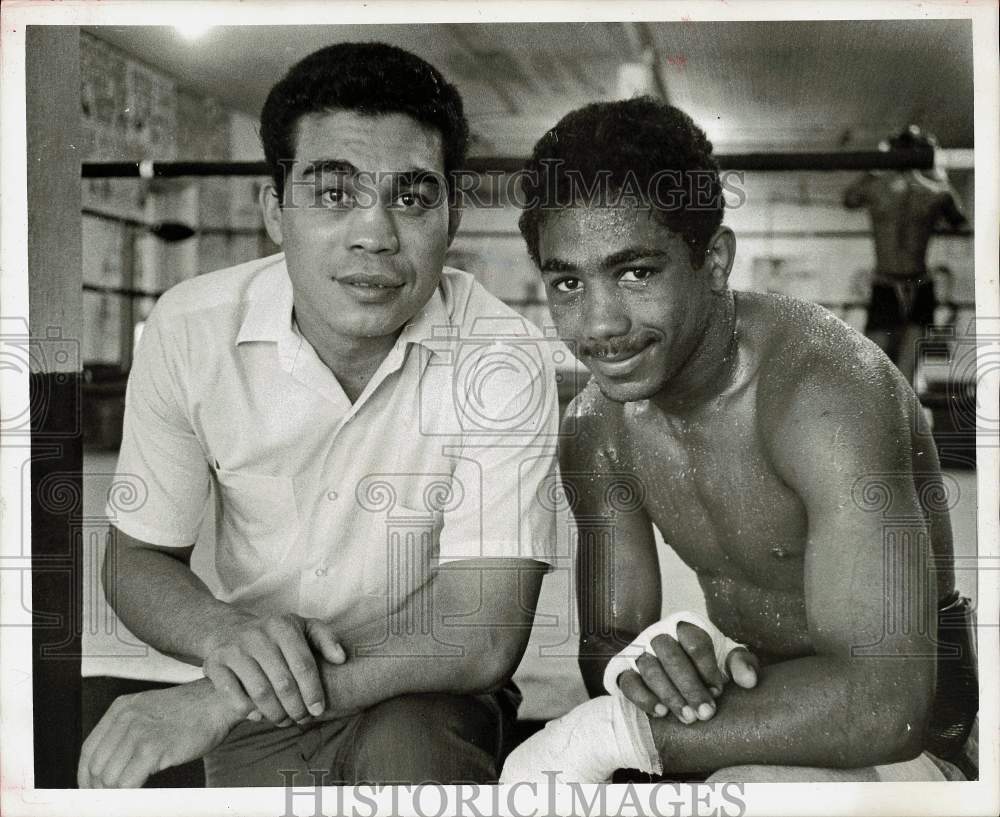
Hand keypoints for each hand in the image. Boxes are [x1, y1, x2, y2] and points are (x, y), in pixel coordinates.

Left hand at [78, 679, 240, 787]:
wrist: (220, 701)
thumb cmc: (190, 712)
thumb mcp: (150, 712)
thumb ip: (128, 733)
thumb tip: (108, 769)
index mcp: (121, 708)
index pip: (89, 750)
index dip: (86, 776)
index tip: (92, 791)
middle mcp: (126, 718)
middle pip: (96, 767)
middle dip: (101, 789)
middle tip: (113, 799)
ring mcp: (139, 732)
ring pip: (109, 778)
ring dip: (116, 794)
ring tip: (129, 796)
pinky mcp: (154, 748)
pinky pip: (127, 783)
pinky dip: (129, 795)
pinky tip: (140, 794)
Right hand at [202, 612, 345, 725]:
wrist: (227, 629)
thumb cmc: (274, 634)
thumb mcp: (302, 627)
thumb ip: (326, 639)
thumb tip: (341, 658)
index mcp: (283, 626)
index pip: (303, 664)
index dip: (313, 691)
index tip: (319, 710)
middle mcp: (257, 635)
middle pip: (283, 682)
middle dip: (296, 707)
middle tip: (302, 719)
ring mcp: (234, 649)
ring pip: (259, 691)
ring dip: (275, 713)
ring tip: (284, 720)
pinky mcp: (214, 663)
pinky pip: (232, 694)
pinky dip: (247, 710)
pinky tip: (259, 716)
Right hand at [618, 621, 759, 722]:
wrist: (673, 671)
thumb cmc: (705, 664)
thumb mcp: (725, 659)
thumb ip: (740, 664)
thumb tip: (749, 681)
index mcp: (685, 626)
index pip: (694, 642)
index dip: (706, 668)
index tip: (718, 692)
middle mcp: (659, 634)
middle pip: (671, 655)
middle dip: (689, 686)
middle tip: (705, 713)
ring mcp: (639, 651)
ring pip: (650, 668)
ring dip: (669, 694)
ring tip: (688, 718)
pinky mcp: (624, 670)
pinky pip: (629, 682)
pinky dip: (643, 698)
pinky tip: (660, 712)